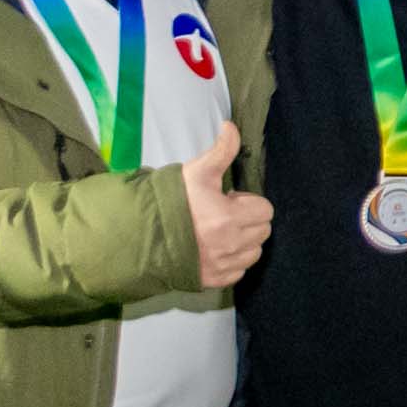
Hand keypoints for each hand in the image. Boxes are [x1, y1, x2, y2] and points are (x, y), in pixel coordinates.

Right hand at [174, 123, 274, 288]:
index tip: (229, 200)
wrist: (141, 235)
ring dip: (244, 241)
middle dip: (249, 220)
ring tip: (220, 232)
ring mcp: (223, 265)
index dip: (249, 202)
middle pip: (263, 231)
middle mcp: (231, 244)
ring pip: (253, 253)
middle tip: (224, 214)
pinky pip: (239, 271)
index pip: (265, 210)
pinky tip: (214, 249)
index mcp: (230, 217)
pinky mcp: (214, 280)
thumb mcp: (196, 171)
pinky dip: (232, 260)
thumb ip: (221, 150)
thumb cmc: (171, 201)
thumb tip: (231, 126)